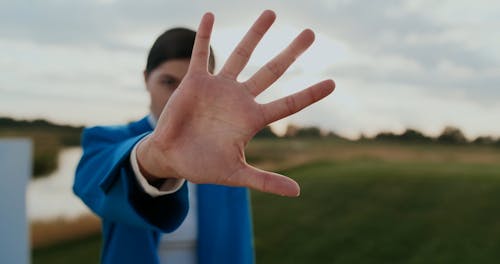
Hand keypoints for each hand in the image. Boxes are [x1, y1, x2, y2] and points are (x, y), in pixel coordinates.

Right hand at [137, 10, 334, 196]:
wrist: (172, 157)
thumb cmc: (204, 165)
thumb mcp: (237, 174)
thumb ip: (265, 181)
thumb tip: (298, 192)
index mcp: (252, 119)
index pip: (288, 105)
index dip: (310, 94)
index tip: (332, 83)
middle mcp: (240, 99)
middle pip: (272, 71)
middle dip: (291, 53)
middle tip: (310, 34)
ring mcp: (219, 88)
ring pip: (241, 54)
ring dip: (255, 35)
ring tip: (271, 13)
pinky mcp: (196, 82)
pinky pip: (201, 53)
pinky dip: (204, 36)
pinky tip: (210, 15)